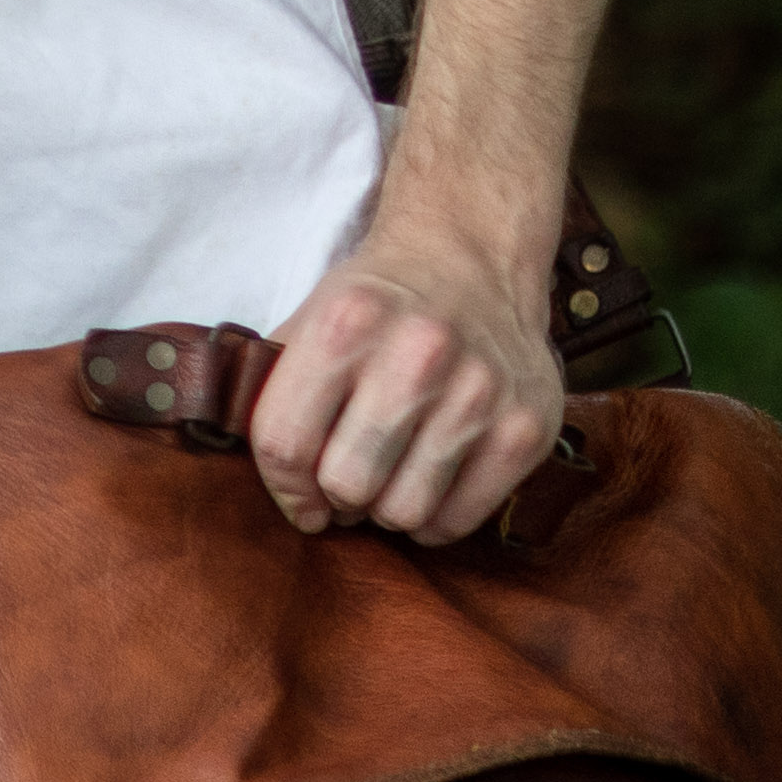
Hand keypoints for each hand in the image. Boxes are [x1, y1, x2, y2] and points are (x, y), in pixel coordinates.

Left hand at [245, 209, 567, 541]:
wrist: (471, 260)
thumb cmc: (379, 302)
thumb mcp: (312, 318)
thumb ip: (275, 387)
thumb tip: (255, 472)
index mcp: (345, 324)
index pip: (284, 441)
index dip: (281, 485)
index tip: (296, 497)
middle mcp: (417, 356)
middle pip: (348, 484)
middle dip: (338, 494)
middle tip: (347, 479)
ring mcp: (479, 394)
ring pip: (404, 512)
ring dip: (387, 510)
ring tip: (389, 477)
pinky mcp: (526, 429)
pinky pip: (458, 521)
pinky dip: (435, 520)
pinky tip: (429, 483)